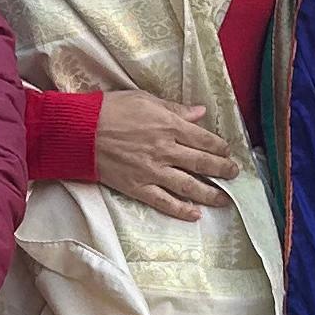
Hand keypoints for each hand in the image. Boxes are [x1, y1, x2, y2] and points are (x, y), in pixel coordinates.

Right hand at [89, 95, 235, 221]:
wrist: (79, 131)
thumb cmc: (109, 109)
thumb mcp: (144, 99)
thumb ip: (175, 108)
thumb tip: (200, 113)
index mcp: (169, 126)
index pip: (204, 139)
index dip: (220, 147)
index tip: (227, 152)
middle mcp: (165, 150)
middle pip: (202, 163)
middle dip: (222, 170)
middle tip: (234, 175)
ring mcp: (152, 171)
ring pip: (189, 186)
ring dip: (210, 194)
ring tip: (224, 200)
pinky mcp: (138, 187)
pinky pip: (164, 202)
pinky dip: (181, 210)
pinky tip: (195, 214)